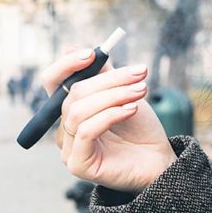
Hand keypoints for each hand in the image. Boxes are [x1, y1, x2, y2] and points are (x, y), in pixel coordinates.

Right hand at [41, 47, 176, 193]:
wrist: (158, 161)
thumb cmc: (139, 129)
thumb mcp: (121, 93)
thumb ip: (101, 74)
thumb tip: (73, 47)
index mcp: (69, 109)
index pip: (53, 81)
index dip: (67, 64)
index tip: (93, 53)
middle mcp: (64, 128)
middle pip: (72, 93)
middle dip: (108, 80)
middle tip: (139, 72)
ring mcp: (68, 148)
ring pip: (78, 111)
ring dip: (113, 96)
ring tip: (141, 91)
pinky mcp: (77, 164)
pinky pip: (85, 131)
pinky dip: (110, 115)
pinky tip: (131, 110)